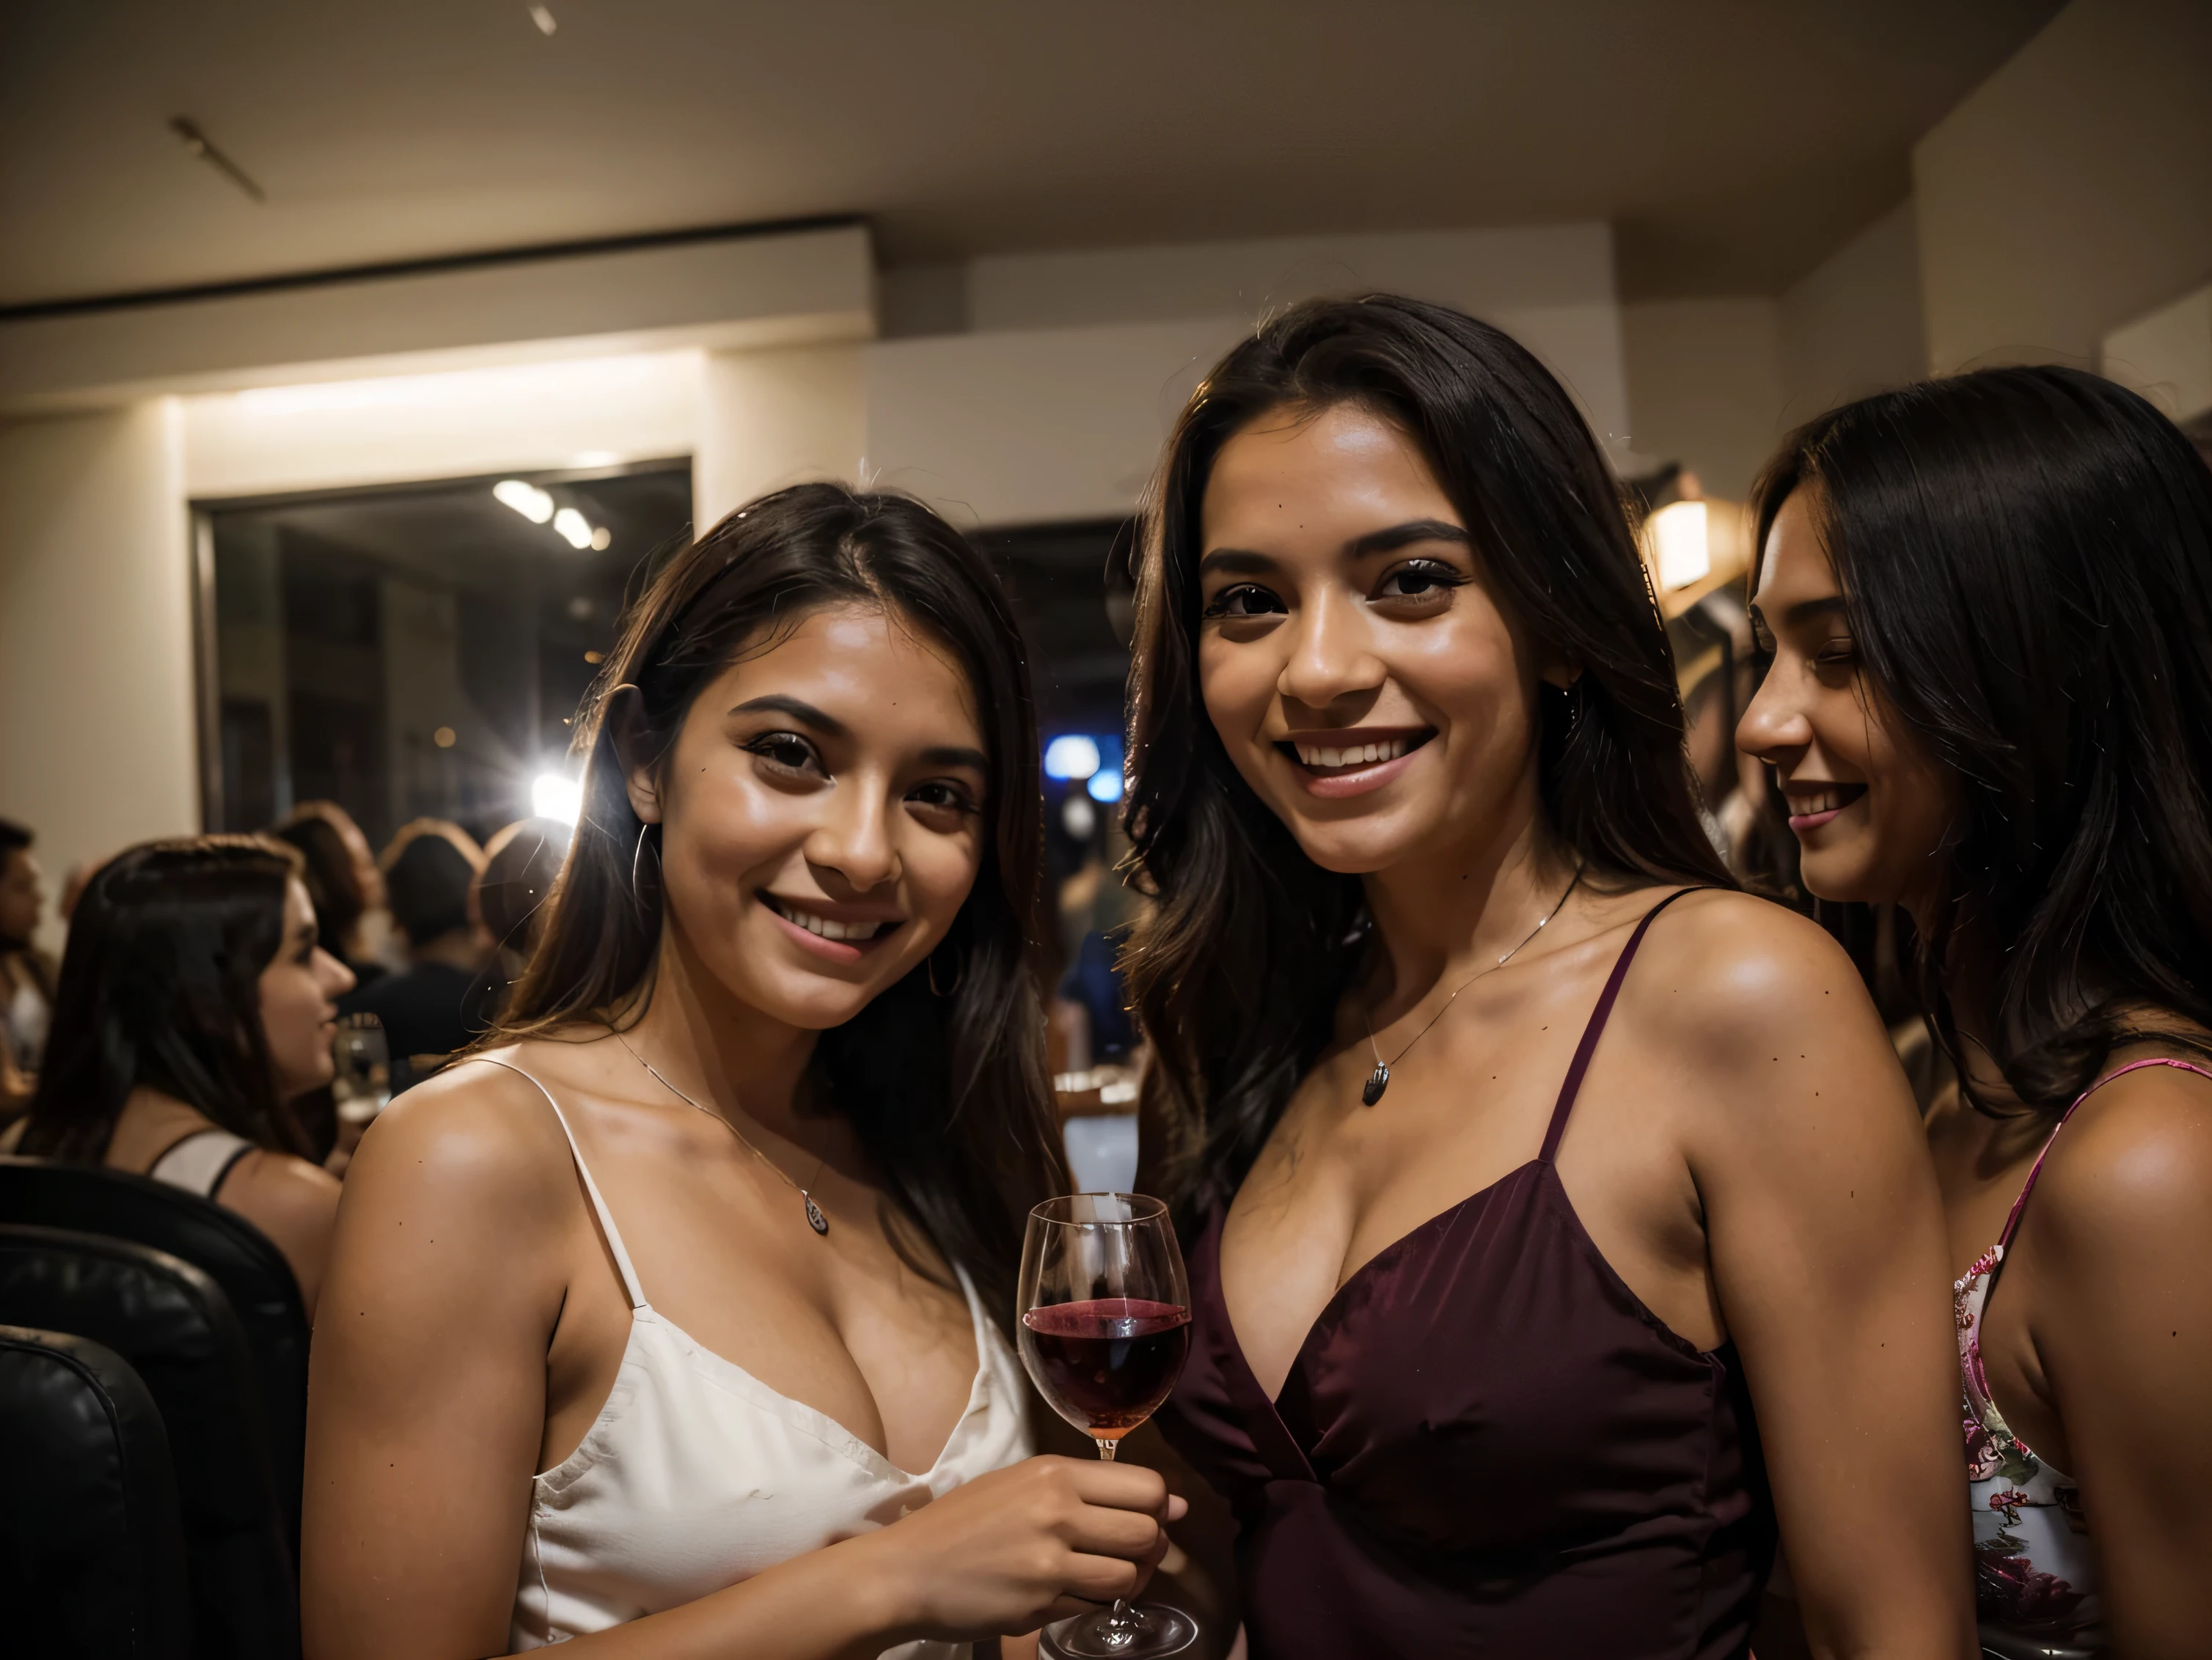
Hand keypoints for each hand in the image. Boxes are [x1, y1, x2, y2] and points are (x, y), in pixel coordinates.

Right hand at [856, 1454, 1187, 1642]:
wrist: (907, 1571)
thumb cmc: (963, 1521)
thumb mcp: (1021, 1483)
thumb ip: (1094, 1489)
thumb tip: (1177, 1505)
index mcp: (1055, 1473)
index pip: (1148, 1487)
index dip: (1160, 1507)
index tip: (1149, 1518)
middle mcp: (1057, 1513)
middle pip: (1148, 1533)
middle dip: (1151, 1548)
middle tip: (1130, 1553)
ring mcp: (1049, 1564)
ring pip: (1129, 1577)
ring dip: (1128, 1582)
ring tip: (1104, 1578)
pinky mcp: (1040, 1607)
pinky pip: (1095, 1609)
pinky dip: (1094, 1606)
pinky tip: (1072, 1595)